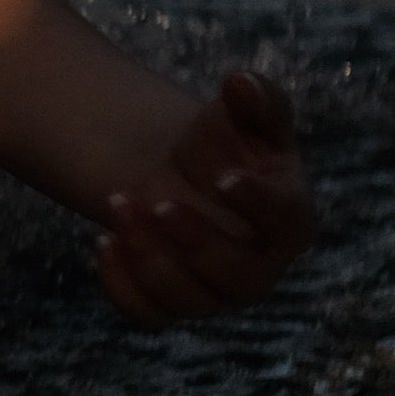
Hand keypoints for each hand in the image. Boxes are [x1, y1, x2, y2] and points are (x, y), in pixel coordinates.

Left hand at [97, 66, 313, 325]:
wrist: (183, 175)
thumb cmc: (227, 144)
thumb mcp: (245, 114)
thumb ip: (254, 98)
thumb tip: (240, 81)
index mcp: (291, 219)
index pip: (286, 222)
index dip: (258, 205)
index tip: (224, 178)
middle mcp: (260, 266)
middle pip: (237, 274)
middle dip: (195, 241)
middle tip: (158, 201)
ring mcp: (216, 294)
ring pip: (188, 299)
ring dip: (149, 257)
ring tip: (119, 205)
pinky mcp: (173, 306)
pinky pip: (148, 314)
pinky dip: (121, 285)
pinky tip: (103, 242)